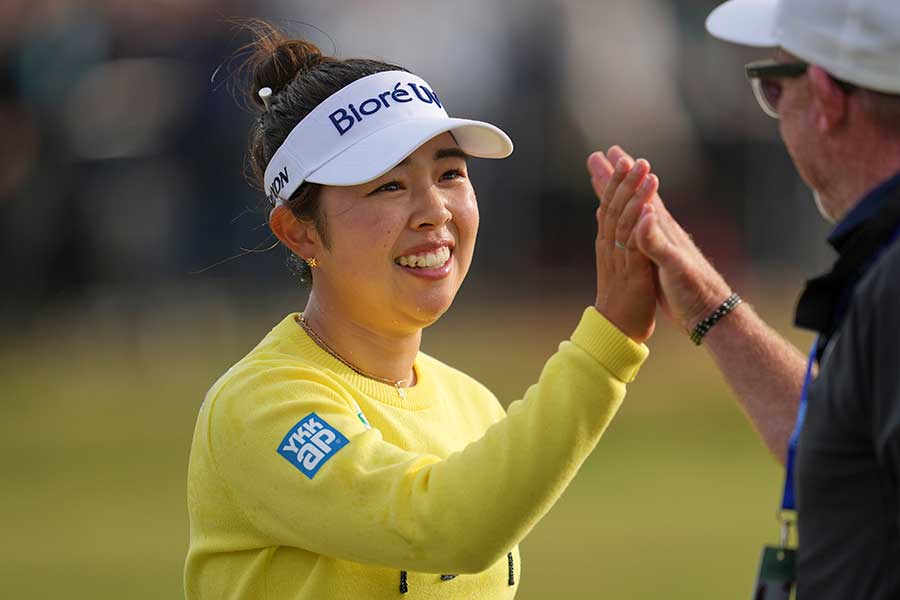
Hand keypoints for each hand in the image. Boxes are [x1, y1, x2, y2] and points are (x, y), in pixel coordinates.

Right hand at [591, 145, 733, 332]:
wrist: (707, 314)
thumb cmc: (692, 291)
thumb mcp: (673, 266)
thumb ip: (656, 242)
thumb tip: (645, 211)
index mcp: (659, 230)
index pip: (635, 195)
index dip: (620, 176)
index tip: (608, 153)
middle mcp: (659, 231)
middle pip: (632, 197)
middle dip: (617, 176)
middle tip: (604, 153)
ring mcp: (659, 243)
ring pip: (634, 209)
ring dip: (622, 191)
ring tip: (612, 176)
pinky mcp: (659, 258)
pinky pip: (636, 229)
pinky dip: (626, 216)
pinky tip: (622, 215)